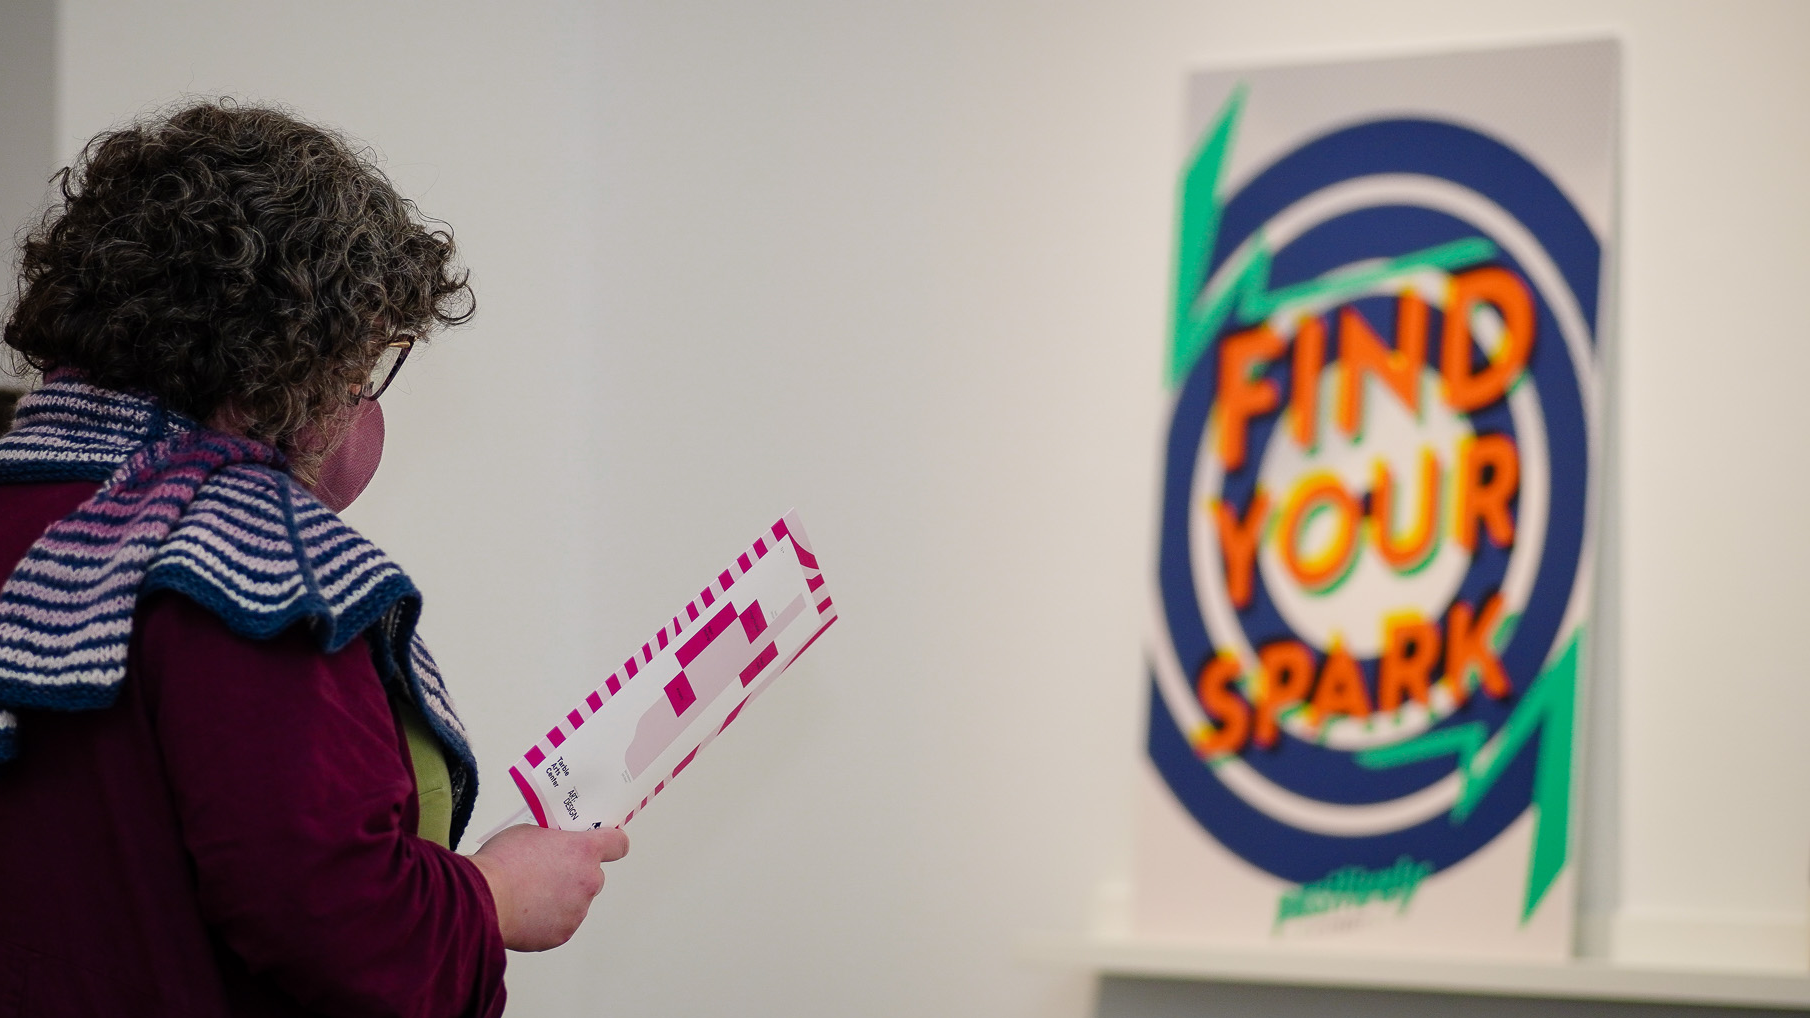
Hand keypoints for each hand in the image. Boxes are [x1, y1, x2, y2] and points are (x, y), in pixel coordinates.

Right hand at [467, 824, 629, 950]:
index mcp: (583, 850)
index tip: (607, 844)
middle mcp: (588, 880)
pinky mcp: (564, 933)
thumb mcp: (529, 832)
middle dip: (576, 874)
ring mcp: (578, 910)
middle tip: (549, 872)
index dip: (612, 843)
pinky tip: (526, 913)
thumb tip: (553, 847)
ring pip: (576, 901)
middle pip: (593, 875)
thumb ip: (552, 840)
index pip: (618, 844)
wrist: (482, 899)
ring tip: (529, 895)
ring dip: (561, 898)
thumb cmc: (501, 863)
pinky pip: (561, 923)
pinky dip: (548, 920)